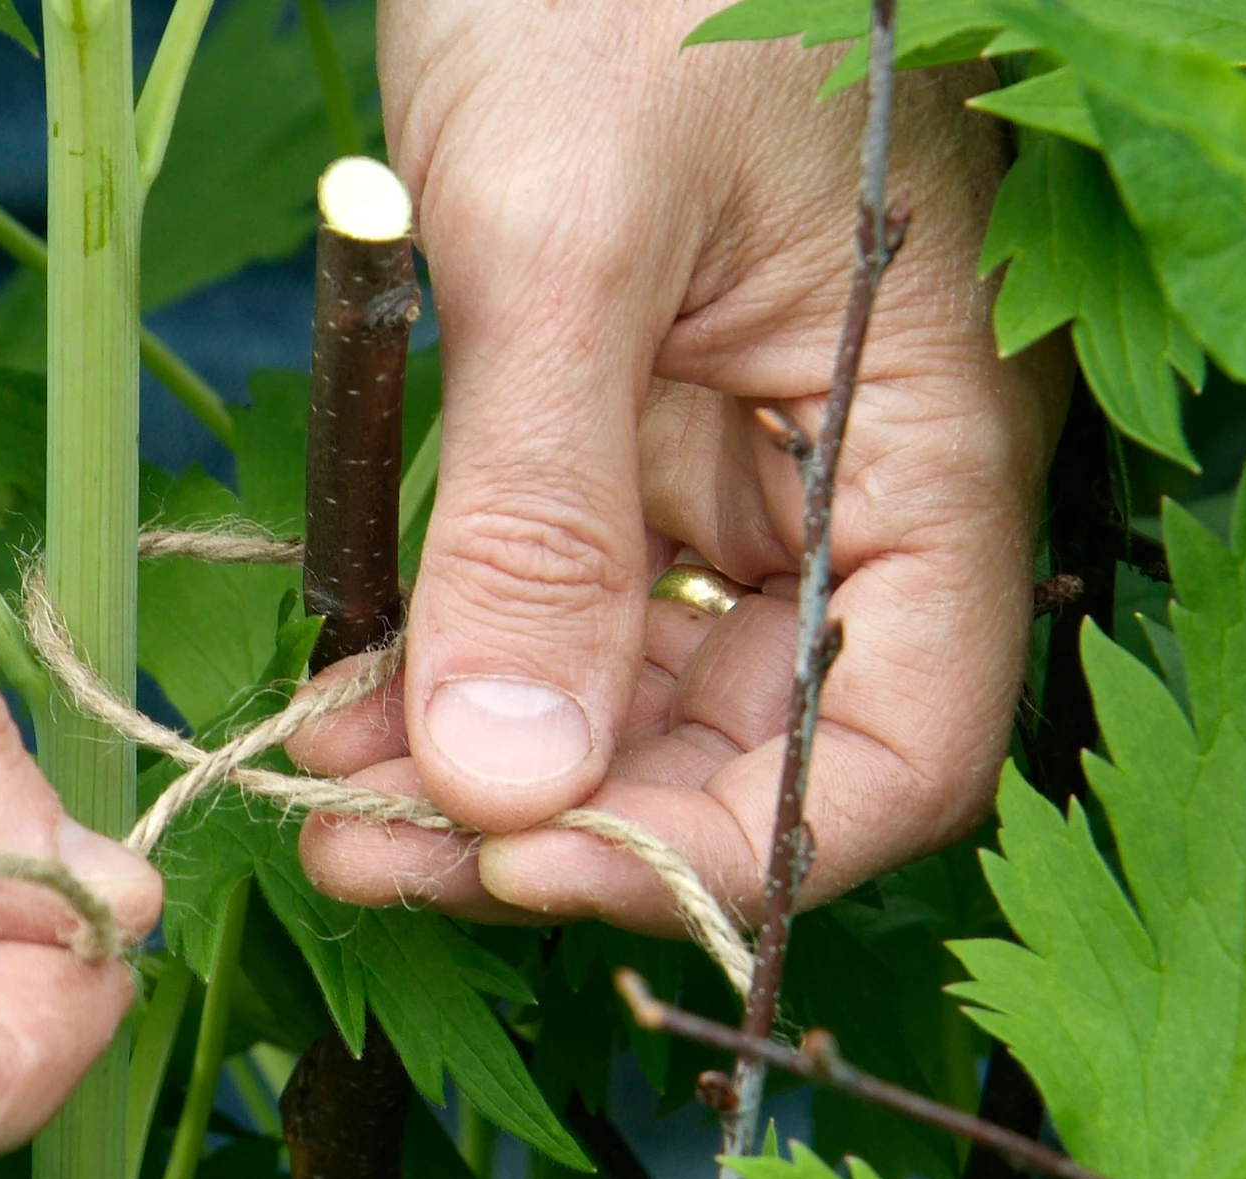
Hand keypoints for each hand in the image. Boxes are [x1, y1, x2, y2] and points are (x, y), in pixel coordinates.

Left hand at [290, 2, 1069, 930]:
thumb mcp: (566, 242)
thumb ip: (544, 519)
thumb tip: (507, 782)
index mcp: (919, 438)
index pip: (889, 743)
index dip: (724, 849)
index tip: (531, 868)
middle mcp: (839, 486)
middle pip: (738, 746)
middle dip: (555, 827)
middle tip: (366, 857)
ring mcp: (722, 473)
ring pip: (627, 695)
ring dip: (479, 770)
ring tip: (325, 795)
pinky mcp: (614, 446)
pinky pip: (550, 605)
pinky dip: (450, 670)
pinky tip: (343, 705)